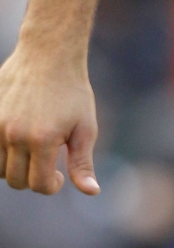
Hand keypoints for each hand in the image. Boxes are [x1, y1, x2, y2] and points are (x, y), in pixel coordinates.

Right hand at [0, 45, 99, 194]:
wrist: (49, 55)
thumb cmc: (72, 91)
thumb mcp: (85, 126)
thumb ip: (83, 162)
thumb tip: (92, 192)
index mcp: (43, 140)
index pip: (39, 184)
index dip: (52, 186)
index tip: (60, 177)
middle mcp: (15, 136)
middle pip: (16, 181)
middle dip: (33, 179)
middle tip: (48, 164)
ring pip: (0, 169)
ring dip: (16, 167)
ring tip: (34, 151)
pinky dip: (2, 154)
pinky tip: (19, 142)